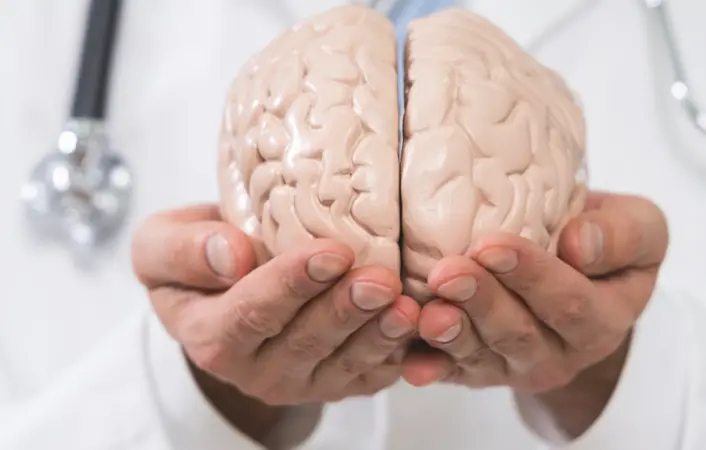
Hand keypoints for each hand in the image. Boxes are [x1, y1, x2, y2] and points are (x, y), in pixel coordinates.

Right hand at [131, 204, 418, 439]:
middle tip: (381, 279)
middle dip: (345, 310)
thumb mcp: (161, 247)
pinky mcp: (339, 382)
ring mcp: (303, 381)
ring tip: (407, 304)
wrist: (227, 287)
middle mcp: (256, 370)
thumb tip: (231, 255)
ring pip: (345, 363)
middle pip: (306, 343)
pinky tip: (422, 327)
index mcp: (212, 337)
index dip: (291, 285)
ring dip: (379, 335)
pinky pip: (372, 375)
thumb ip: (183, 251)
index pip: (251, 315)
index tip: (330, 252)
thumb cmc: (198, 261)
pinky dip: (400, 354)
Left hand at [403, 192, 667, 433]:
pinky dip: (429, 366)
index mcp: (602, 319)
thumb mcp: (639, 227)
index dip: (530, 275)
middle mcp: (559, 352)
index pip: (568, 302)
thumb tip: (580, 245)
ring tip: (426, 313)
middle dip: (481, 302)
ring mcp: (514, 366)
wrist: (576, 271)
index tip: (493, 245)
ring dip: (451, 335)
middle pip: (518, 333)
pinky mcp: (476, 370)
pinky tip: (410, 361)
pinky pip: (451, 371)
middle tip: (447, 272)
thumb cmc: (600, 241)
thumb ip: (625, 234)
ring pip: (481, 355)